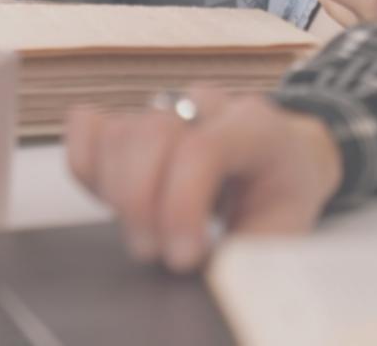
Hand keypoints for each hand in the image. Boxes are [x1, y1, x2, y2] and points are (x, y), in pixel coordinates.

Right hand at [65, 87, 342, 272]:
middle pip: (151, 133)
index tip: (184, 257)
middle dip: (142, 204)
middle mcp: (209, 106)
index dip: (180, 207)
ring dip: (116, 194)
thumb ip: (249, 248)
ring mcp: (169, 108)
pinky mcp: (137, 119)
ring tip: (146, 235)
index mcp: (256, 127)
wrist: (289, 159)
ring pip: (118, 132)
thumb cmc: (284, 194)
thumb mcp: (287, 226)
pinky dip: (87, 167)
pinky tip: (112, 200)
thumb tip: (209, 271)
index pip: (202, 149)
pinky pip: (90, 129)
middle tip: (159, 251)